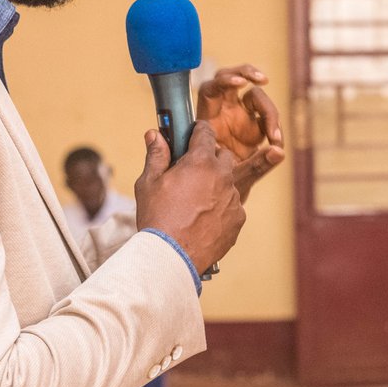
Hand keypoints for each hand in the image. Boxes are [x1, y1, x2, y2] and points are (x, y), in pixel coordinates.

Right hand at [134, 121, 244, 271]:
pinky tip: (204, 219)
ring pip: (228, 182)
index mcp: (200, 162)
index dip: (198, 130)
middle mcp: (222, 177)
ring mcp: (233, 198)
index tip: (194, 132)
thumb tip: (155, 134)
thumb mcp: (149, 183)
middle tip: (192, 170)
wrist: (172, 256)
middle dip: (210, 158)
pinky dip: (221, 208)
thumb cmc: (158, 218)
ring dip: (216, 185)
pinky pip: (232, 206)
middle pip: (223, 156)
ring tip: (196, 201)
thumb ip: (156, 155)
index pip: (205, 133)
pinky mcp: (238, 218)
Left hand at [196, 64, 285, 200]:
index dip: (225, 81)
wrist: (218, 204)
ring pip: (255, 97)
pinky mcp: (254, 128)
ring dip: (270, 112)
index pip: (212, 88)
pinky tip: (277, 143)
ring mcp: (239, 119)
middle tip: (262, 80)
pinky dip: (275, 126)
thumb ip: (258, 165)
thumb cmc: (217, 191)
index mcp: (207, 119)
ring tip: (275, 137)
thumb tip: (279, 151)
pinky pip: (267, 117)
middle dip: (247, 72)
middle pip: (232, 80)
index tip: (241, 84)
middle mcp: (222, 114)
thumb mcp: (235, 180)